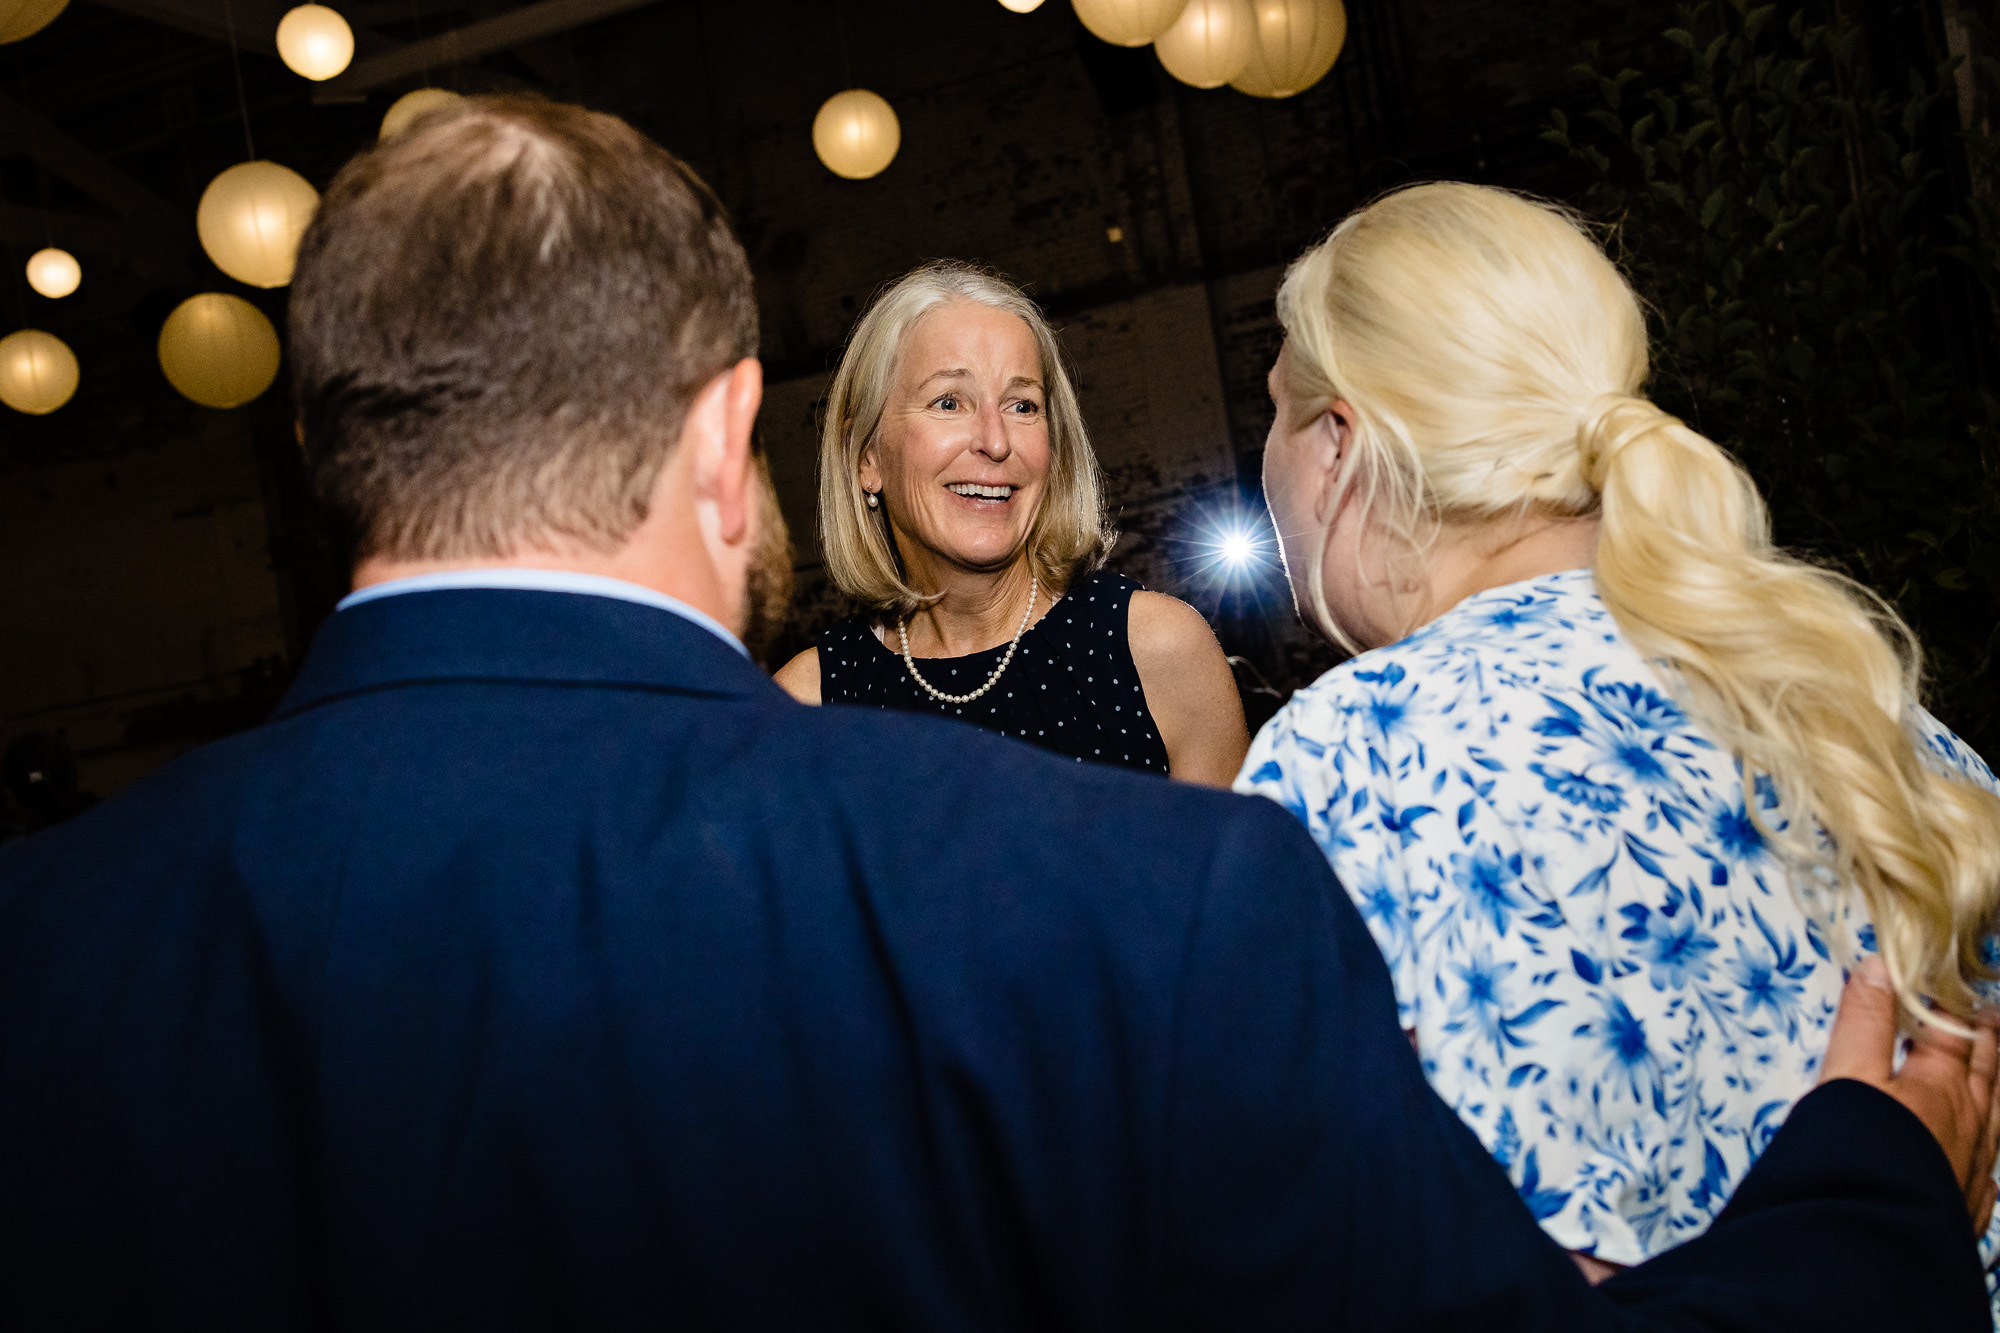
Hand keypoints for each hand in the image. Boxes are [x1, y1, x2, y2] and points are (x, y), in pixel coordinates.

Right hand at [1819, 955, 1999, 1230]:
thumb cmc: (1856, 1153)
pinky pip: (1992, 1171)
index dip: (1954, 1007)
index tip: (1960, 986)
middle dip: (1989, 1039)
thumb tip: (1879, 967)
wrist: (1873, 1236)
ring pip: (1997, 1117)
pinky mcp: (1967, 1206)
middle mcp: (1967, 1124)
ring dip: (1998, 1087)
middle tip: (1994, 1014)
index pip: (1952, 1035)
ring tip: (1999, 1068)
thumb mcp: (1848, 1077)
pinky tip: (1990, 1161)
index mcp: (1937, 1087)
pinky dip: (1994, 1150)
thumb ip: (1864, 1023)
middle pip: (1985, 1071)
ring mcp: (1973, 1167)